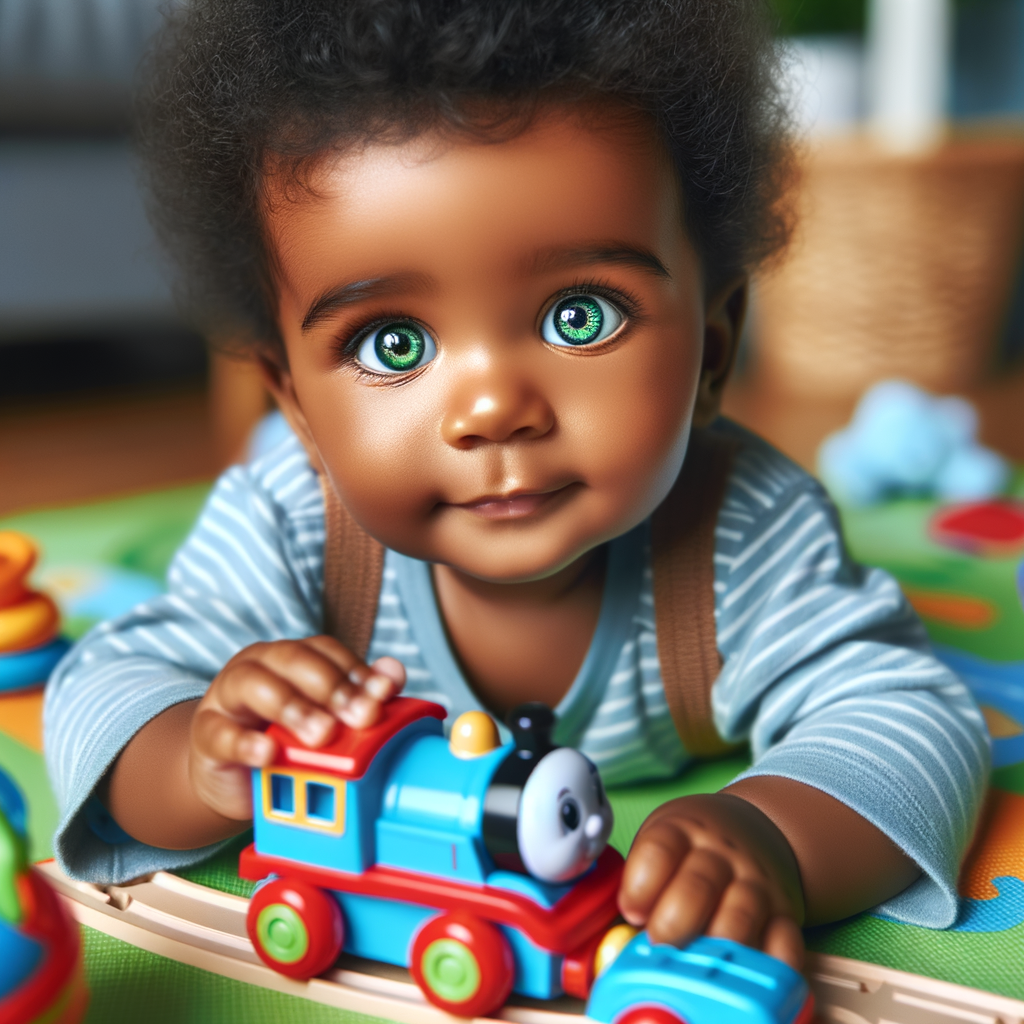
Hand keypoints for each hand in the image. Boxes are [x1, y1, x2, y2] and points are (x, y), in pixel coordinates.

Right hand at [189, 636, 403, 820]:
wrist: (232, 778)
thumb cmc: (285, 740)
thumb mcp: (323, 719)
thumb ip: (358, 695)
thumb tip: (394, 672)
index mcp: (292, 657)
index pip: (325, 650)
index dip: (355, 670)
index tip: (382, 696)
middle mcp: (259, 666)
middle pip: (293, 659)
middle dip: (332, 687)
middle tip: (360, 717)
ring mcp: (228, 697)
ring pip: (254, 685)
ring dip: (293, 708)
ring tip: (321, 736)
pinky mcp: (207, 734)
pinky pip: (221, 733)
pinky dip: (245, 743)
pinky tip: (268, 754)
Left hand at [618, 793, 804, 968]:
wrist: (753, 829)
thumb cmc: (691, 847)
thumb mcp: (663, 841)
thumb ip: (642, 880)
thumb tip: (614, 936)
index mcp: (682, 830)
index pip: (659, 851)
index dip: (640, 886)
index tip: (632, 910)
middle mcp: (722, 854)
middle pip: (698, 887)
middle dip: (672, 924)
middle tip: (659, 943)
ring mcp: (756, 881)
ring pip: (740, 916)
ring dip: (713, 948)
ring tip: (695, 964)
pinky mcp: (785, 911)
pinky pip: (785, 942)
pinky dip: (769, 964)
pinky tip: (746, 973)